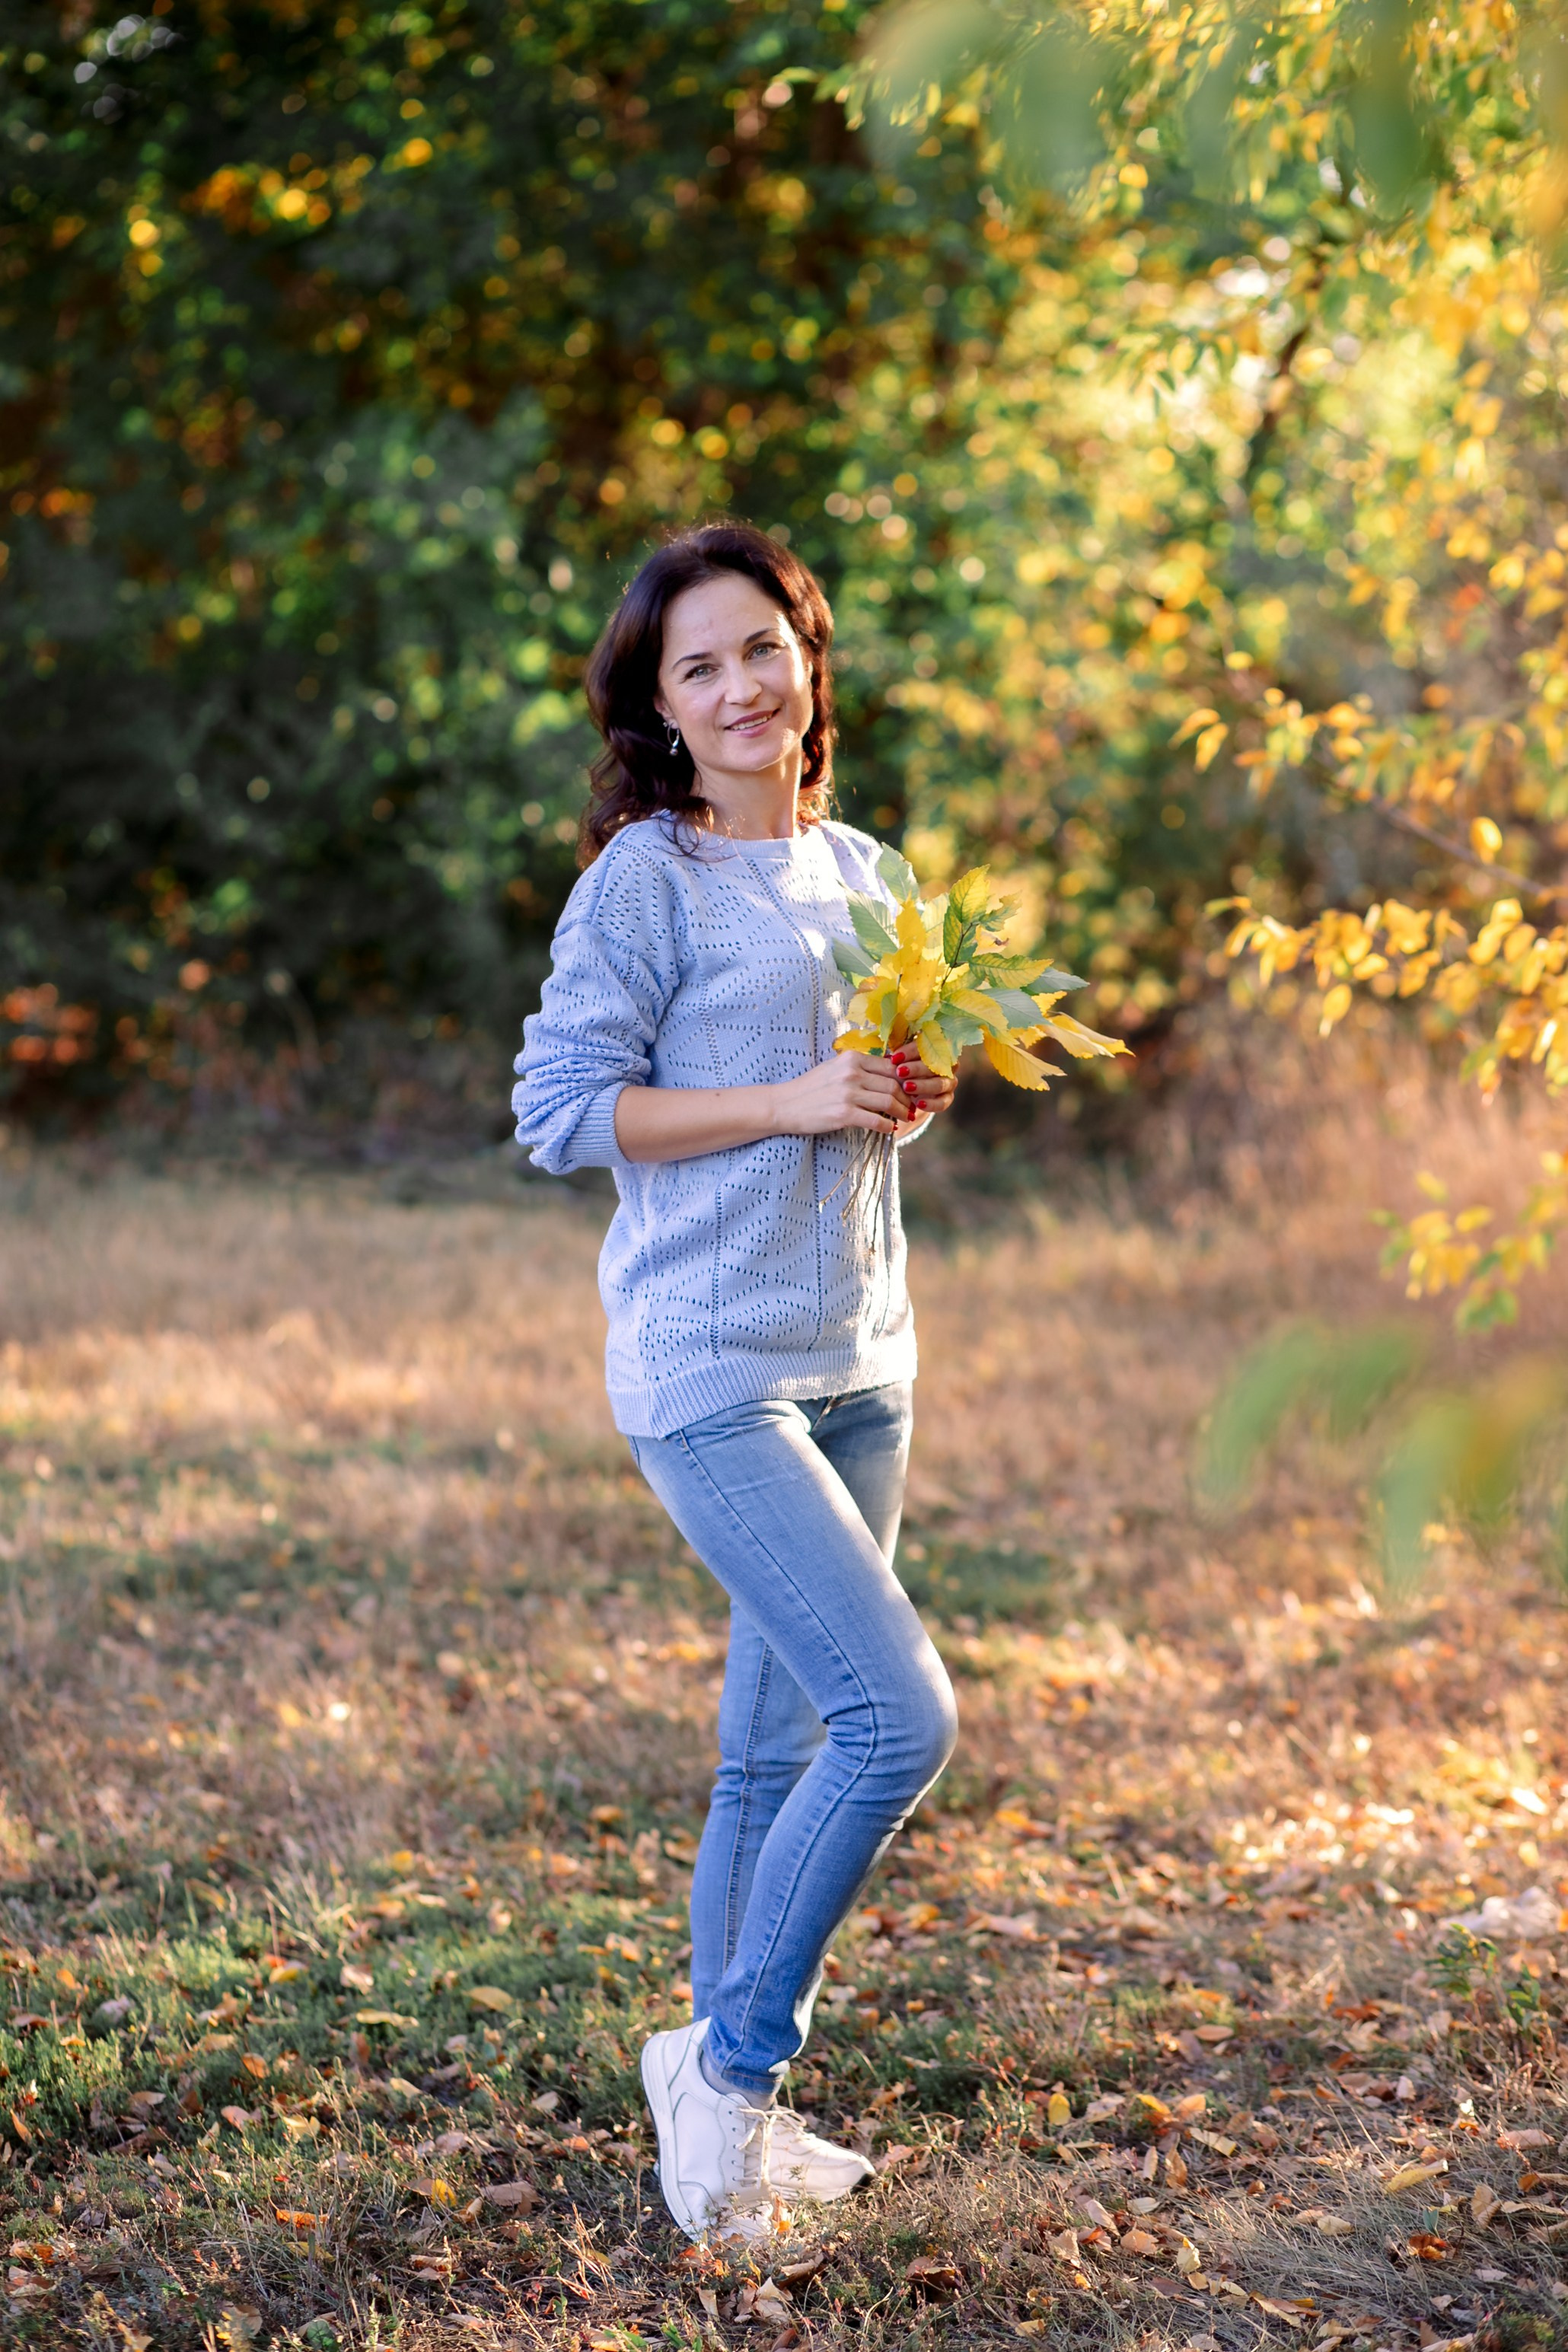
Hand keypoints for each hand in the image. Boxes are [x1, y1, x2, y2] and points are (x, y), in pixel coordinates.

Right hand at [770, 1051, 914, 1136]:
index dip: (906, 1079)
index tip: (911, 1089)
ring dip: (902, 1112)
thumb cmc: (811, 1088)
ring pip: (889, 1102)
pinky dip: (888, 1126)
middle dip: (908, 1098)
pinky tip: (890, 1129)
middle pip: (894, 1084)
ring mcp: (848, 1093)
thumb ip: (859, 1068)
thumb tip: (889, 1073)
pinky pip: (876, 1120)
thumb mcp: (835, 1068)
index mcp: (852, 1058)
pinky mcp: (844, 1114)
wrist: (784, 1105)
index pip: (891, 1066)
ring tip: (905, 1117)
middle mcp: (851, 1073)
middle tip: (912, 1107)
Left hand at [889, 1042, 955, 1132]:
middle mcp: (948, 1065)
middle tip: (900, 1072)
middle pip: (936, 1065)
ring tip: (906, 1087)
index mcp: (938, 1050)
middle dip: (917, 1068)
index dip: (911, 1051)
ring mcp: (949, 1082)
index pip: (928, 1046)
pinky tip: (918, 1104)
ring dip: (923, 1085)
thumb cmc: (905, 1068)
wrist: (911, 1090)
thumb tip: (892, 1057)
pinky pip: (943, 1102)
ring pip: (940, 1083)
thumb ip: (900, 1056)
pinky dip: (931, 1104)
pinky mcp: (948, 1098)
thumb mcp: (902, 1060)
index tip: (895, 1057)